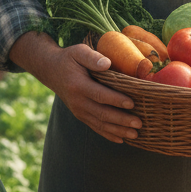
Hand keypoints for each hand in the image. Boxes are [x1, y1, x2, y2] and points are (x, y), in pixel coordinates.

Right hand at [9, 35, 141, 143]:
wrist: (51, 70)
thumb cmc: (69, 59)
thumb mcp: (78, 52)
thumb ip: (92, 57)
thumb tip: (107, 63)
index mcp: (78, 85)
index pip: (100, 95)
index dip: (116, 100)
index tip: (132, 103)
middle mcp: (77, 101)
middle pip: (102, 113)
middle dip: (121, 120)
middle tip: (139, 123)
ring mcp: (78, 111)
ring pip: (100, 124)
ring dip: (118, 131)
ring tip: (135, 134)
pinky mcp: (80, 115)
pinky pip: (95, 127)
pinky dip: (108, 134)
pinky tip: (121, 139)